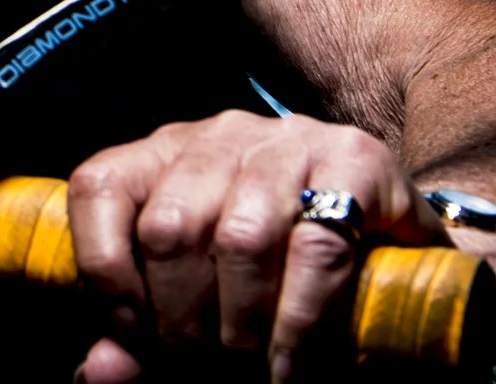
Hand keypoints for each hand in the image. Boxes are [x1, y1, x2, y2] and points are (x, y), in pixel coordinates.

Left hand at [64, 110, 447, 382]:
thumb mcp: (207, 287)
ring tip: (251, 373)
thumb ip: (148, 325)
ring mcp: (287, 140)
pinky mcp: (356, 159)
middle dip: (181, 321)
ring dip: (242, 325)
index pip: (99, 189)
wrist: (399, 239)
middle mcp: (218, 135)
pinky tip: (293, 365)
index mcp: (164, 152)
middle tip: (204, 372)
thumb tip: (97, 376)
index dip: (106, 276)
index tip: (137, 342)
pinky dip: (301, 319)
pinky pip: (318, 245)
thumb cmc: (282, 265)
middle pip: (170, 227)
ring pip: (241, 237)